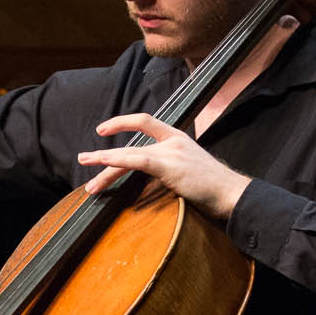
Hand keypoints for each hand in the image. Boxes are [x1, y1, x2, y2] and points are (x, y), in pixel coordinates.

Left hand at [77, 114, 250, 219]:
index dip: (122, 122)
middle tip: (84, 159)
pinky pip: (136, 161)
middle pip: (130, 146)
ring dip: (104, 166)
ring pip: (128, 156)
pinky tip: (103, 166)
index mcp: (178, 138)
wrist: (232, 193)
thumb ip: (171, 166)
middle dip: (104, 155)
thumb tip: (153, 178)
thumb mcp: (190, 169)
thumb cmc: (214, 187)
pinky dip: (117, 163)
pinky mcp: (168, 165)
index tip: (103, 130)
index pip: (145, 121)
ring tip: (87, 174)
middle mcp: (172, 141)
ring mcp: (170, 152)